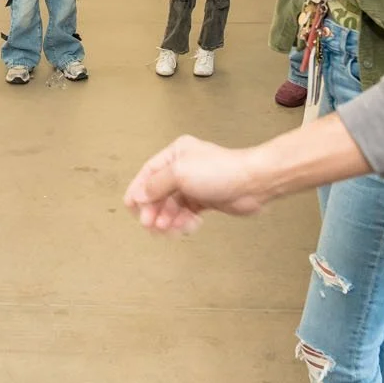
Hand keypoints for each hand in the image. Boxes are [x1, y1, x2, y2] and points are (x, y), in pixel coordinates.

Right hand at [124, 135, 267, 234]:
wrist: (252, 183)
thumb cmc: (223, 171)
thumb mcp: (180, 173)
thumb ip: (156, 185)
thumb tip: (139, 194)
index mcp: (176, 154)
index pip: (148, 173)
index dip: (137, 191)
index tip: (131, 207)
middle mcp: (183, 168)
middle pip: (158, 193)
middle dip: (154, 210)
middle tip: (151, 224)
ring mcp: (194, 185)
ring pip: (171, 206)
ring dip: (168, 219)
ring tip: (169, 228)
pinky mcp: (205, 200)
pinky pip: (185, 214)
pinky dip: (183, 222)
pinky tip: (187, 226)